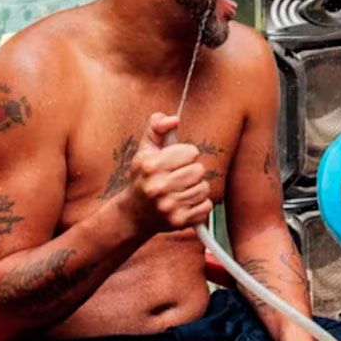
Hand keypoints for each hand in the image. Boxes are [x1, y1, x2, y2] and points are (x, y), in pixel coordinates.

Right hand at [122, 113, 211, 232]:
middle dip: (192, 171)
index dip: (186, 155)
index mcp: (150, 166)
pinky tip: (185, 203)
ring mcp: (168, 206)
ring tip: (181, 190)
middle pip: (199, 170)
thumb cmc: (144, 177)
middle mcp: (158, 187)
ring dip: (196, 188)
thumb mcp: (146, 150)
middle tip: (180, 177)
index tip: (177, 161)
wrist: (134, 213)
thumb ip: (157, 128)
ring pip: (204, 188)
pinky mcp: (178, 221)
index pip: (191, 152)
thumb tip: (174, 119)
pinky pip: (206, 206)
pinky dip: (200, 204)